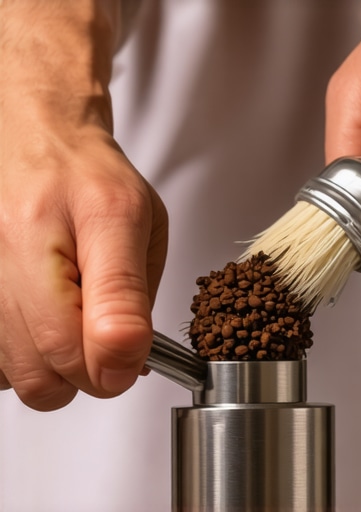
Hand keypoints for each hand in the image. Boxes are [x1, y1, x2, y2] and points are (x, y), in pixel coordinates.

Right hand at [0, 0, 167, 409]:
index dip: (121, 362)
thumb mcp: (144, 227)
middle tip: (104, 345)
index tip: (129, 363)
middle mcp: (28, 243)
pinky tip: (41, 323)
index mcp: (101, 220)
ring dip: (56, 370)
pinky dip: (24, 359)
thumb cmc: (94, 181)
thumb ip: (136, 298)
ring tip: (72, 325)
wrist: (37, 142)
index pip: (107, 324)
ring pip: (20, 376)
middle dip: (91, 375)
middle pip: (53, 371)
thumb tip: (124, 364)